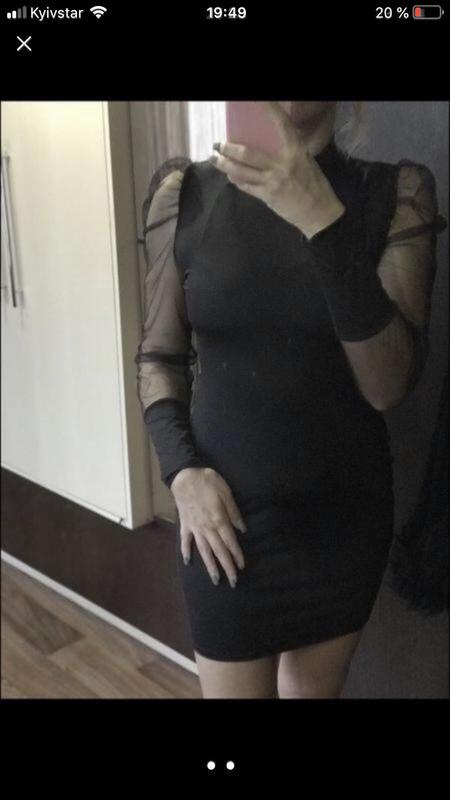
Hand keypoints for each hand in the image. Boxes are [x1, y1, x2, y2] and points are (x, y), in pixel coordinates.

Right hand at [171, 467, 246, 587]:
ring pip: (204, 551)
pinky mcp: (185, 524)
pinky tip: (188, 561)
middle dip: (226, 567)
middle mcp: (207, 528)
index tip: (241, 567)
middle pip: (218, 551)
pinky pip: (186, 540)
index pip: (230, 542)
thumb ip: (234, 512)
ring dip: (210, 566)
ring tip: (215, 579)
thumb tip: (242, 529)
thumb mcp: (226, 492)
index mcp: (219, 520)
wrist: (184, 475)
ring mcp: (194, 528)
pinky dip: (186, 551)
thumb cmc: (207, 481)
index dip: (236, 555)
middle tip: (233, 582)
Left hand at [212, 101, 345, 238]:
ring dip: (226, 166)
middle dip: (229, 149)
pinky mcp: (268, 196)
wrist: (320, 212)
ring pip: (242, 171)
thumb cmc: (315, 186)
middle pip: (249, 154)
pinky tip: (231, 177)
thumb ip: (289, 152)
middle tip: (217, 144)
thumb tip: (271, 145)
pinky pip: (247, 187)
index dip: (270, 110)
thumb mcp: (305, 162)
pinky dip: (237, 181)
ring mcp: (274, 180)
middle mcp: (283, 163)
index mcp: (296, 150)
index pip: (282, 124)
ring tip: (215, 160)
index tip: (258, 100)